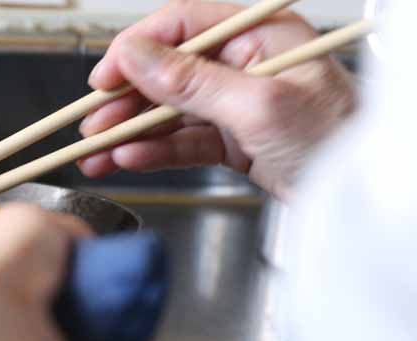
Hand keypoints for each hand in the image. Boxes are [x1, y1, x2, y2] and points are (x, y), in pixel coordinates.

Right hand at [79, 1, 355, 199]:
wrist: (360, 201)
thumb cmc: (336, 141)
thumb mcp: (257, 106)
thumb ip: (191, 81)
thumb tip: (137, 56)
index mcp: (261, 34)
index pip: (183, 26)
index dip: (137, 50)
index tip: (104, 78)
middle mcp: (246, 63)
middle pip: (168, 72)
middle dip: (127, 100)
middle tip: (92, 123)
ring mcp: (237, 102)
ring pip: (170, 111)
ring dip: (130, 131)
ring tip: (97, 152)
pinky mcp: (233, 139)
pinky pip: (183, 140)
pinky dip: (154, 151)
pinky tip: (128, 159)